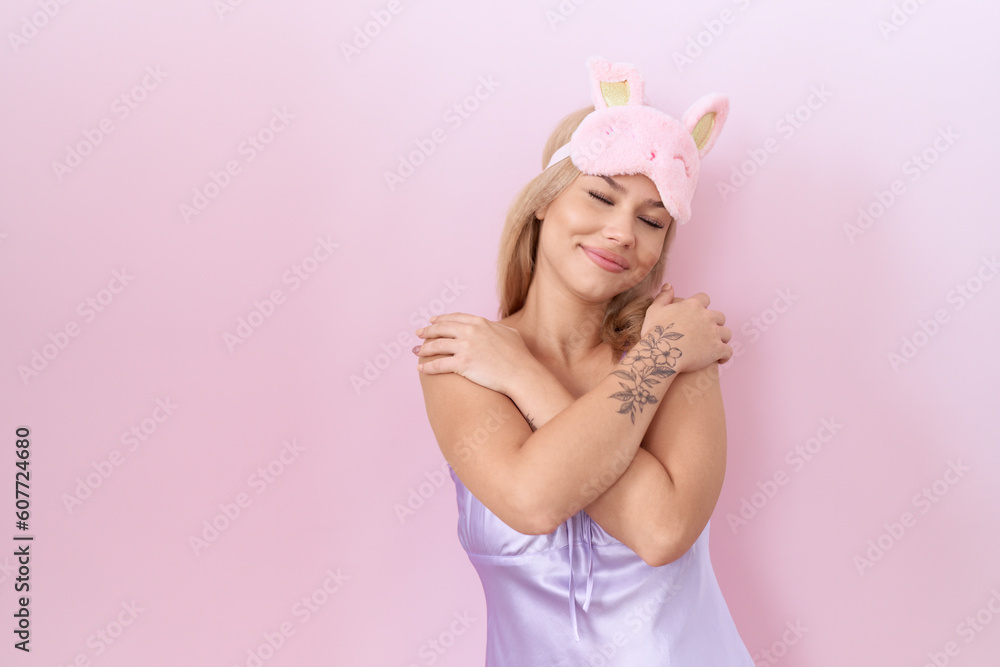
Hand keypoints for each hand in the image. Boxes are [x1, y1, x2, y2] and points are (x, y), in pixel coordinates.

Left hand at [413, 313, 534, 395]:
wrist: (522, 373)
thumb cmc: (519, 356)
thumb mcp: (509, 333)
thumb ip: (495, 328)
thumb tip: (492, 327)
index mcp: (479, 322)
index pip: (454, 318)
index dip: (441, 319)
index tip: (432, 321)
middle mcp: (470, 331)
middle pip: (441, 329)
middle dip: (427, 331)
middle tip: (418, 335)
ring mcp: (465, 347)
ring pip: (436, 345)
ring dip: (424, 349)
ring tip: (417, 352)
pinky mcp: (462, 363)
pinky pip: (439, 364)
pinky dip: (428, 367)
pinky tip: (421, 369)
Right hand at [638, 283, 731, 373]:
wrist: (660, 354)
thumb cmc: (655, 332)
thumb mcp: (654, 310)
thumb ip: (663, 296)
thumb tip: (669, 285)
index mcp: (693, 305)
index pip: (705, 298)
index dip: (702, 306)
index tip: (698, 313)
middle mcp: (707, 316)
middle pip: (720, 316)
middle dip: (715, 323)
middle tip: (707, 332)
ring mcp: (714, 333)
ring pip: (726, 333)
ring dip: (722, 338)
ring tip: (715, 345)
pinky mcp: (717, 349)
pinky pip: (728, 351)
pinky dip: (725, 355)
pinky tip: (719, 360)